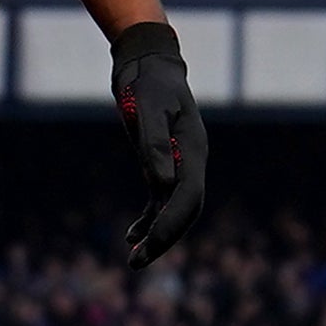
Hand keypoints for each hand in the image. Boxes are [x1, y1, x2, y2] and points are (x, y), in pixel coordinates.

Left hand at [111, 18, 208, 267]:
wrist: (147, 63)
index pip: (188, 197)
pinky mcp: (163, 163)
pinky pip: (161, 200)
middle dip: (165, 238)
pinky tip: (131, 235)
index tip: (151, 244)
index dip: (171, 224)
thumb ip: (153, 143)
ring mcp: (178, 164)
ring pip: (174, 209)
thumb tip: (161, 184)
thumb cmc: (147, 82)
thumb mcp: (146, 108)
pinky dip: (149, 219)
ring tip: (134, 259)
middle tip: (138, 262)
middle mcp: (190, 161)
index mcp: (193, 150)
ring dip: (157, 235)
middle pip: (185, 210)